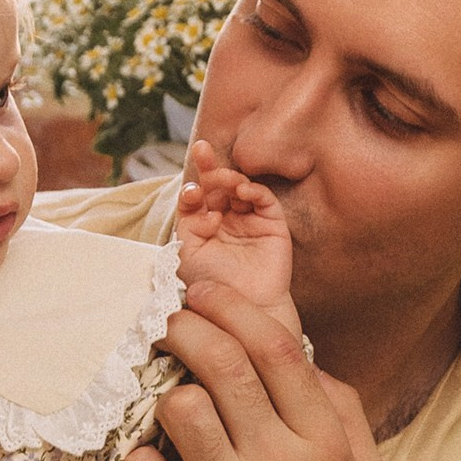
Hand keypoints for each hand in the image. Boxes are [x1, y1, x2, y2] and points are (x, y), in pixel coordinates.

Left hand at [122, 283, 387, 460]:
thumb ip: (338, 410)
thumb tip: (298, 355)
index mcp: (324, 442)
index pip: (274, 347)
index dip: (229, 307)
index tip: (201, 294)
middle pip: (220, 363)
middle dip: (182, 328)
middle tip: (164, 324)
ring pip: (178, 409)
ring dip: (163, 398)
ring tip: (166, 412)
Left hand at [175, 139, 295, 324]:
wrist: (240, 309)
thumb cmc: (211, 286)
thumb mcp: (187, 252)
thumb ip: (187, 222)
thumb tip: (197, 198)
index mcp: (204, 225)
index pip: (197, 197)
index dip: (193, 187)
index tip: (190, 191)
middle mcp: (227, 219)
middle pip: (218, 185)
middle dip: (209, 167)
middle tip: (202, 150)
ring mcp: (250, 220)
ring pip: (240, 187)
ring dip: (229, 178)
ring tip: (221, 179)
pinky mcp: (272, 224)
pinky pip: (264, 199)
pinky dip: (254, 190)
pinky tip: (242, 191)